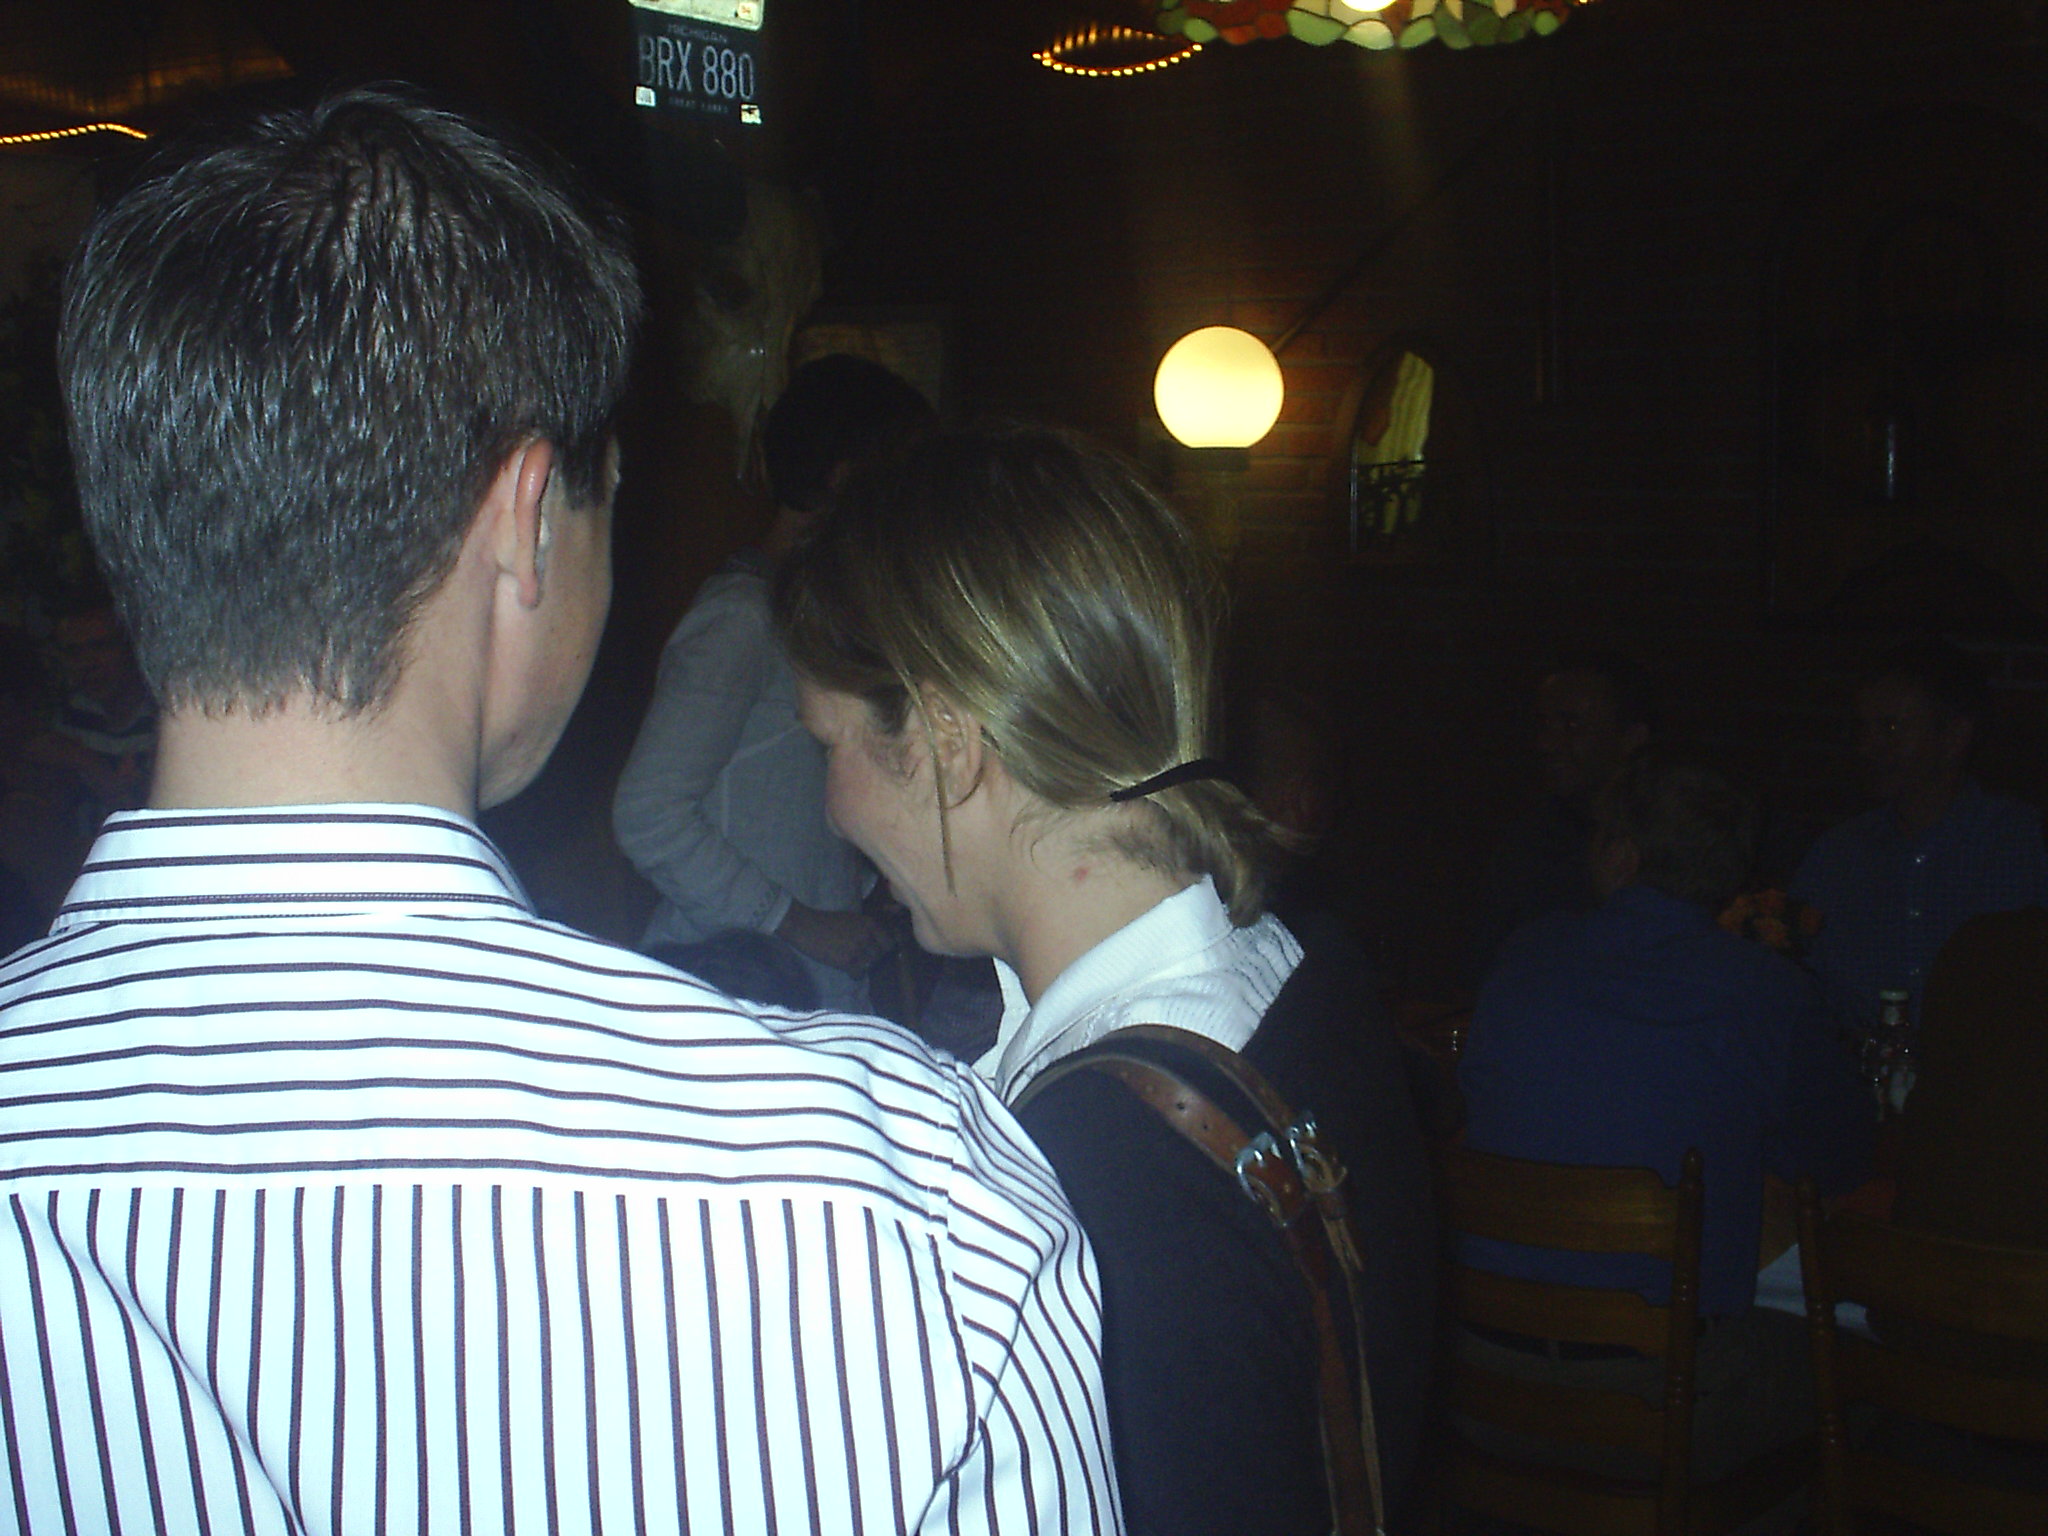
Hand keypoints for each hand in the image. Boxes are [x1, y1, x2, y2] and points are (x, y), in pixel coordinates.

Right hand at [776, 903, 899, 976]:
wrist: (806, 926)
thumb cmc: (826, 921)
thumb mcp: (851, 919)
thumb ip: (866, 929)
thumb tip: (878, 941)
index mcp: (869, 923)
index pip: (889, 942)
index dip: (883, 948)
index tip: (876, 951)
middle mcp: (867, 936)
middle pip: (879, 956)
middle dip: (871, 958)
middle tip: (860, 958)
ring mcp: (857, 949)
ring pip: (870, 965)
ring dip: (863, 966)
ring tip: (853, 963)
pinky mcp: (846, 961)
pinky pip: (858, 974)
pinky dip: (854, 974)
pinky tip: (848, 970)